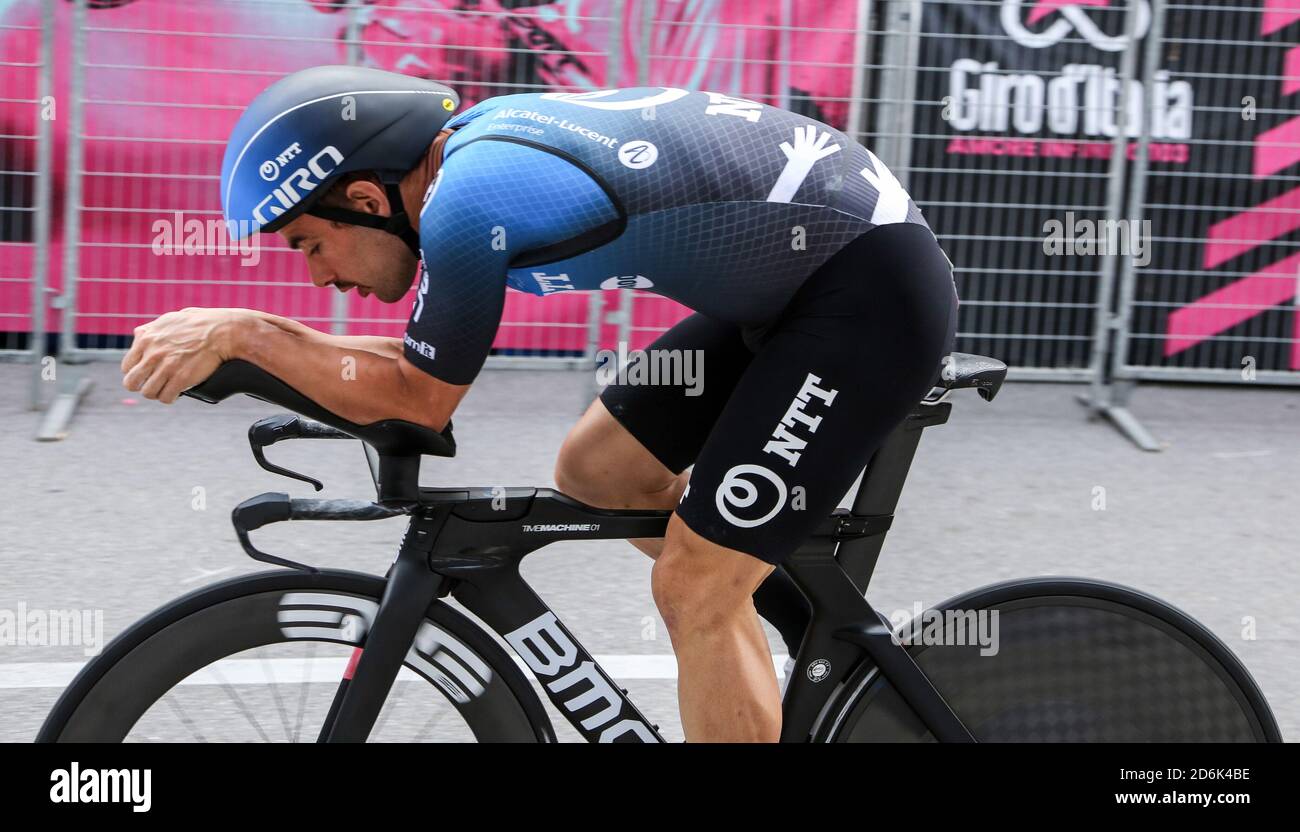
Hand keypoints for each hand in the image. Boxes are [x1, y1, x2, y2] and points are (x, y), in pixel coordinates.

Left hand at [121, 307, 245, 402]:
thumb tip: (139, 335)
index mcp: (146, 339)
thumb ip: (151, 329)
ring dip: (157, 393)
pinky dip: (170, 398)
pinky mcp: (181, 379)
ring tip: (166, 389)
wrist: (222, 331)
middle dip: (142, 386)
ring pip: (148, 393)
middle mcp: (152, 354)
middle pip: (132, 383)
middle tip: (153, 384)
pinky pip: (166, 397)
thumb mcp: (169, 319)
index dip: (136, 372)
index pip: (127, 366)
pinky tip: (176, 393)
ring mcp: (166, 367)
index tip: (146, 374)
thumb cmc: (200, 323)